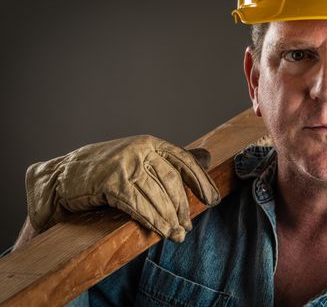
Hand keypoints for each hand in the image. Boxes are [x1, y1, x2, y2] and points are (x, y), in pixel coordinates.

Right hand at [25, 135, 219, 241]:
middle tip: (187, 226)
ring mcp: (126, 164)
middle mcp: (140, 149)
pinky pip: (140, 206)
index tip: (213, 200)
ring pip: (158, 197)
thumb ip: (167, 161)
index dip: (201, 182)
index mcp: (150, 142)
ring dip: (170, 220)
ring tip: (176, 235)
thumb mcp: (138, 157)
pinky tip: (161, 232)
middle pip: (173, 182)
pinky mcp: (112, 182)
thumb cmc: (105, 169)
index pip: (184, 161)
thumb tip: (207, 158)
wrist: (63, 175)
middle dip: (183, 208)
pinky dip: (154, 222)